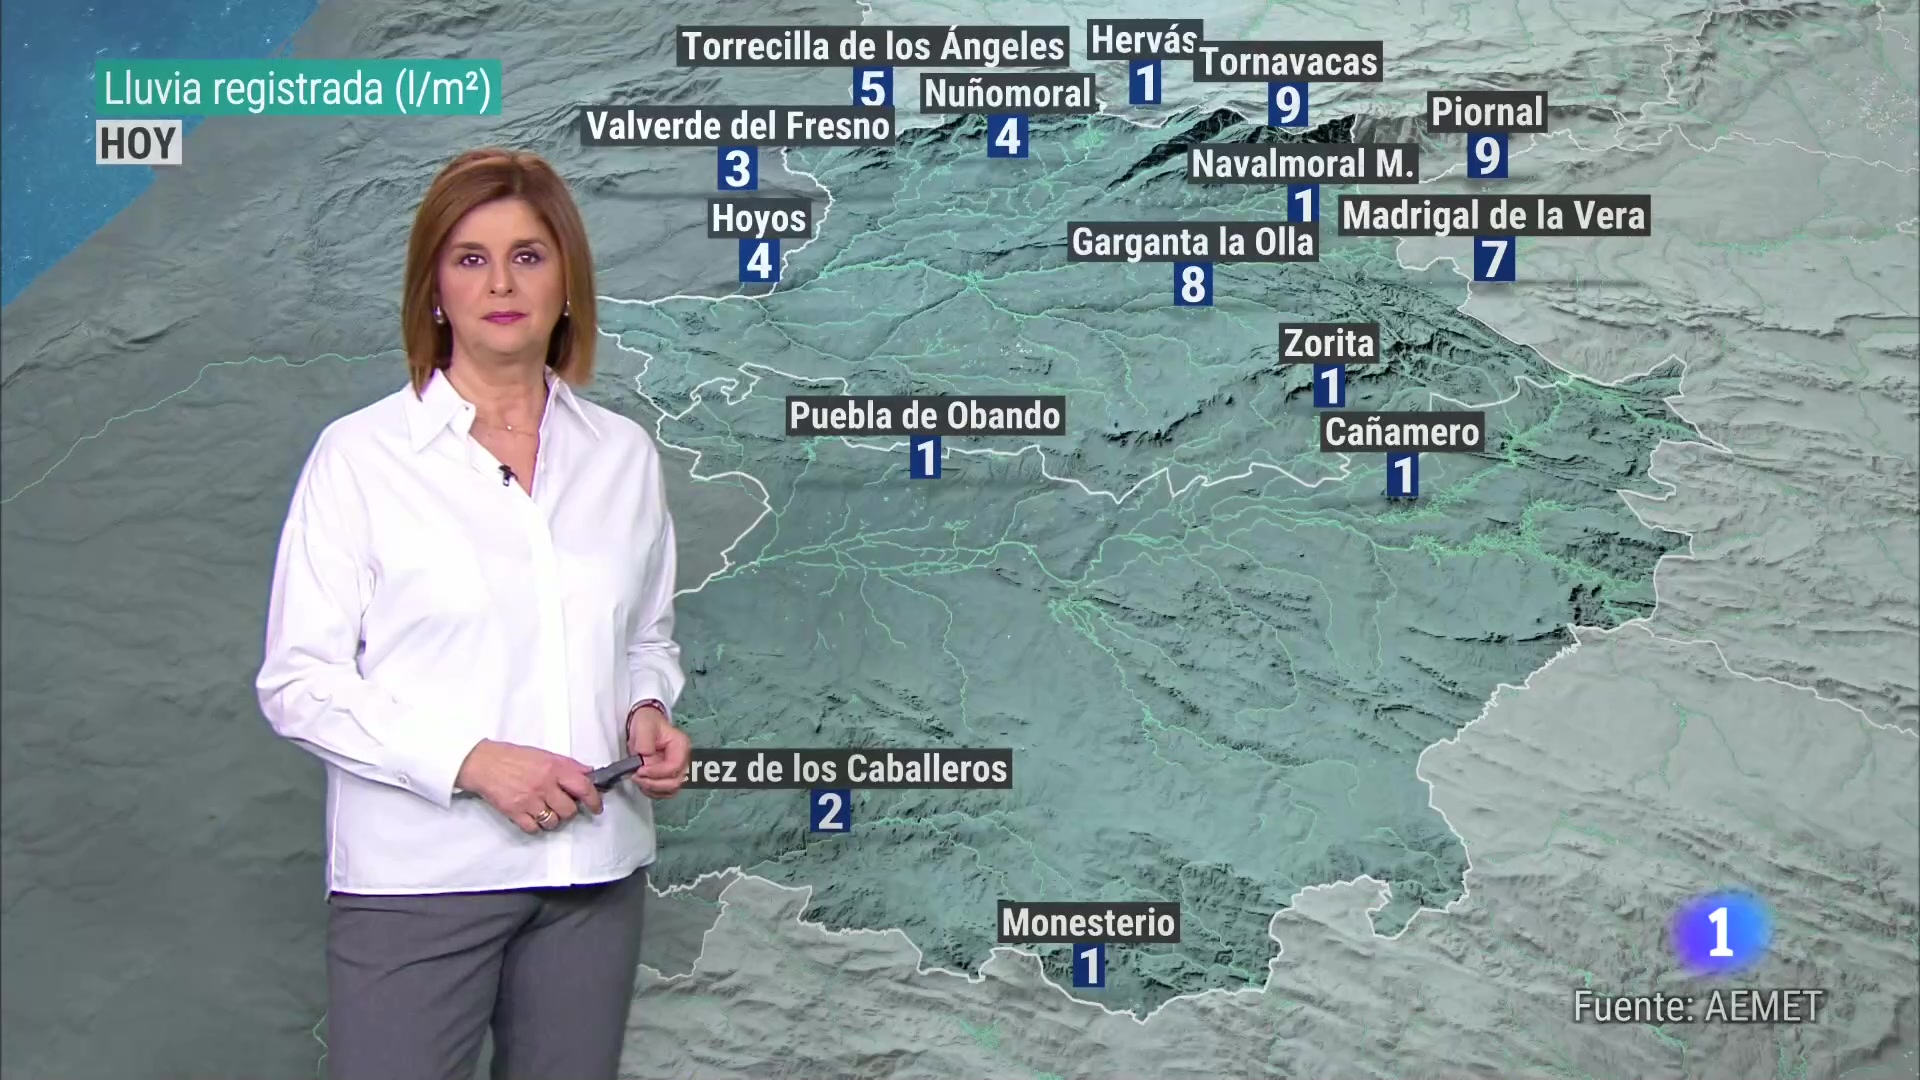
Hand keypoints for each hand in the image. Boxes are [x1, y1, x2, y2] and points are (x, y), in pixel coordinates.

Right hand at [455, 739, 602, 832]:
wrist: (483, 763)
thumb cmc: (513, 757)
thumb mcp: (544, 754)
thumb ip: (567, 765)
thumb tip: (588, 772)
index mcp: (554, 768)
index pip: (583, 787)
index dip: (594, 800)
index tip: (596, 807)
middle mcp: (544, 785)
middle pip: (569, 810)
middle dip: (569, 811)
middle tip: (563, 806)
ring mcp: (529, 800)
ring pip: (553, 822)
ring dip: (553, 820)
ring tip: (546, 811)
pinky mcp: (514, 812)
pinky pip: (534, 828)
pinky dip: (536, 825)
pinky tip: (532, 816)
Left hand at [626, 704, 691, 798]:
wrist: (645, 723)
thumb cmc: (647, 722)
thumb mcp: (644, 726)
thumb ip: (645, 743)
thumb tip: (644, 761)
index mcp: (681, 746)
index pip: (674, 767)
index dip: (656, 772)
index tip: (639, 770)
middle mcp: (682, 760)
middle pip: (675, 782)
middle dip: (654, 783)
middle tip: (636, 776)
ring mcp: (676, 770)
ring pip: (670, 790)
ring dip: (652, 788)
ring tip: (638, 779)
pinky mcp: (668, 776)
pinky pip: (663, 791)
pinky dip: (652, 791)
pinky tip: (642, 782)